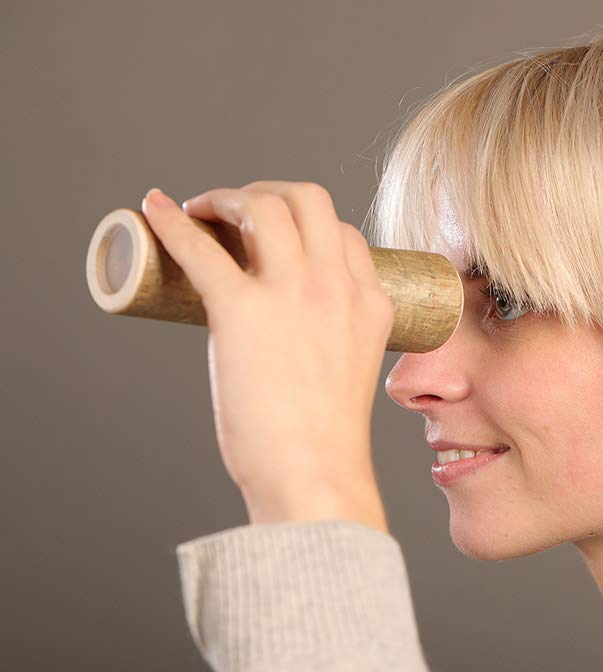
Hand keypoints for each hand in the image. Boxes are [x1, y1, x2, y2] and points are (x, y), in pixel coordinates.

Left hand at [141, 181, 393, 530]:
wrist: (314, 474)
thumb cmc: (326, 439)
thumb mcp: (350, 368)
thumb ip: (329, 335)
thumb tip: (277, 331)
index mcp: (370, 302)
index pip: (343, 234)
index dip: (306, 224)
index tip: (275, 235)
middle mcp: (336, 286)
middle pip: (307, 199)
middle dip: (268, 191)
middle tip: (237, 209)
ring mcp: (292, 294)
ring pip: (263, 206)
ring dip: (227, 197)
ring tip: (202, 210)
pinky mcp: (241, 311)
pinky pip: (202, 250)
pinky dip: (173, 222)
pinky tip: (156, 209)